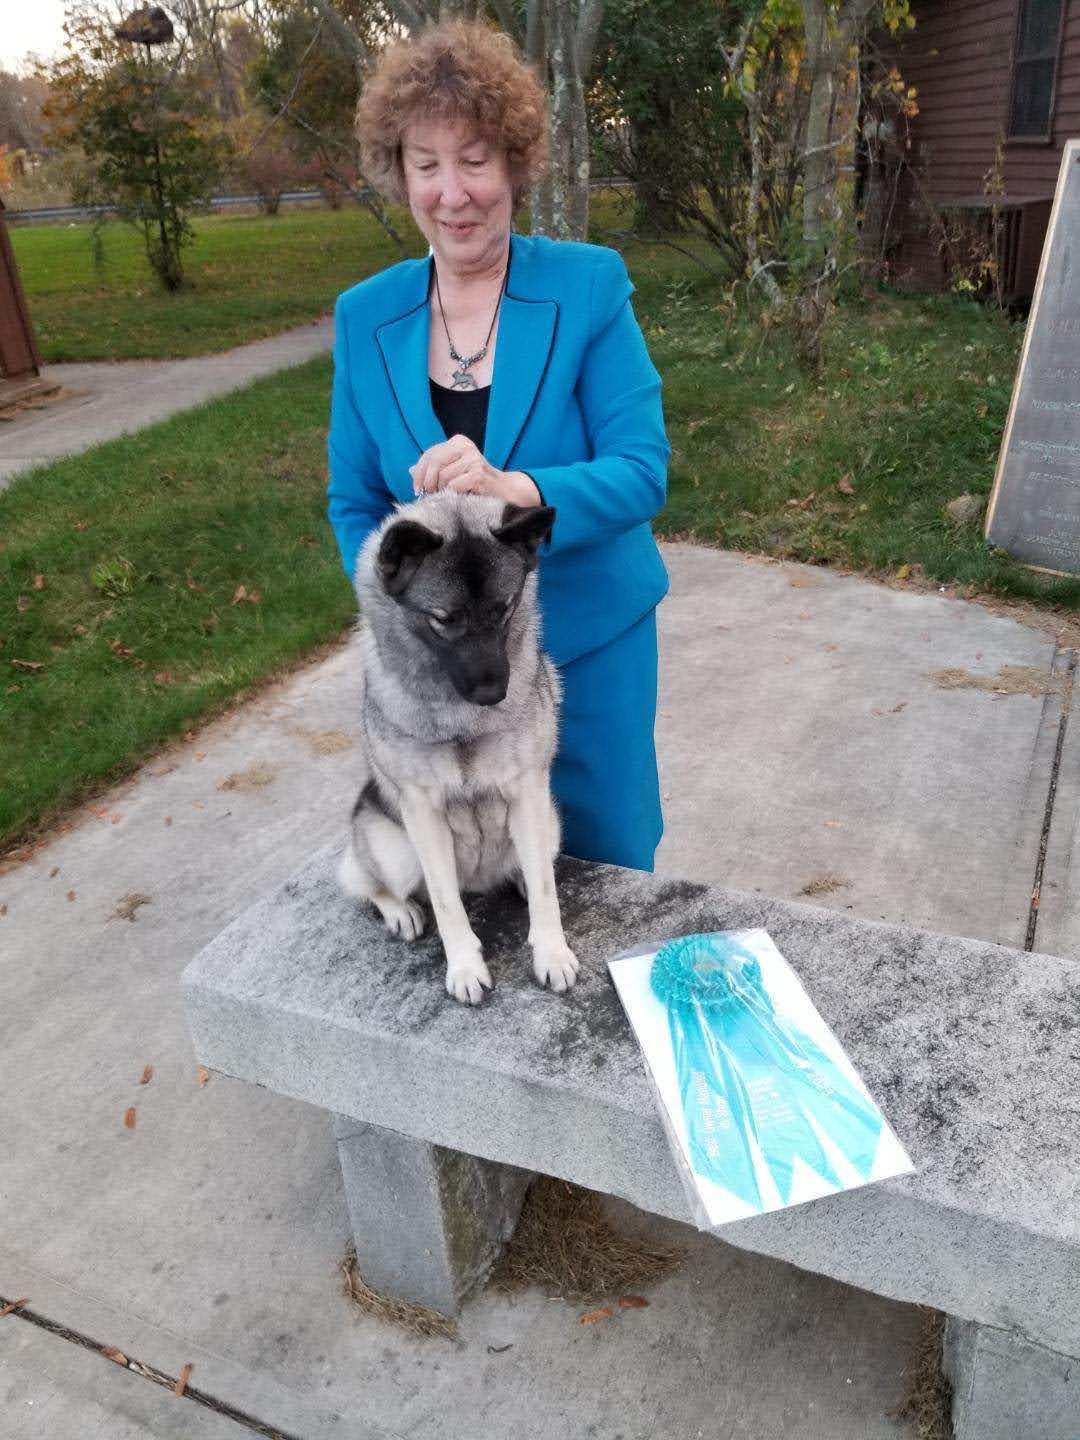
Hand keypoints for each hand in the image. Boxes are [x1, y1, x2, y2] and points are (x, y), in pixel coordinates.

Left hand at [409, 435, 539, 506]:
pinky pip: (454, 486)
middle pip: (434, 462)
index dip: (419, 472)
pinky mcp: (479, 473)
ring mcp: (473, 459)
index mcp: (458, 442)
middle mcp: (466, 446)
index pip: (430, 454)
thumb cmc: (475, 483)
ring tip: (446, 496)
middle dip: (427, 482)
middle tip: (428, 494)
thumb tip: (410, 470)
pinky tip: (457, 497)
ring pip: (443, 476)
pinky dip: (452, 494)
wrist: (504, 491)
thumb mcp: (453, 472)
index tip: (417, 488)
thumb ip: (434, 470)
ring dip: (441, 491)